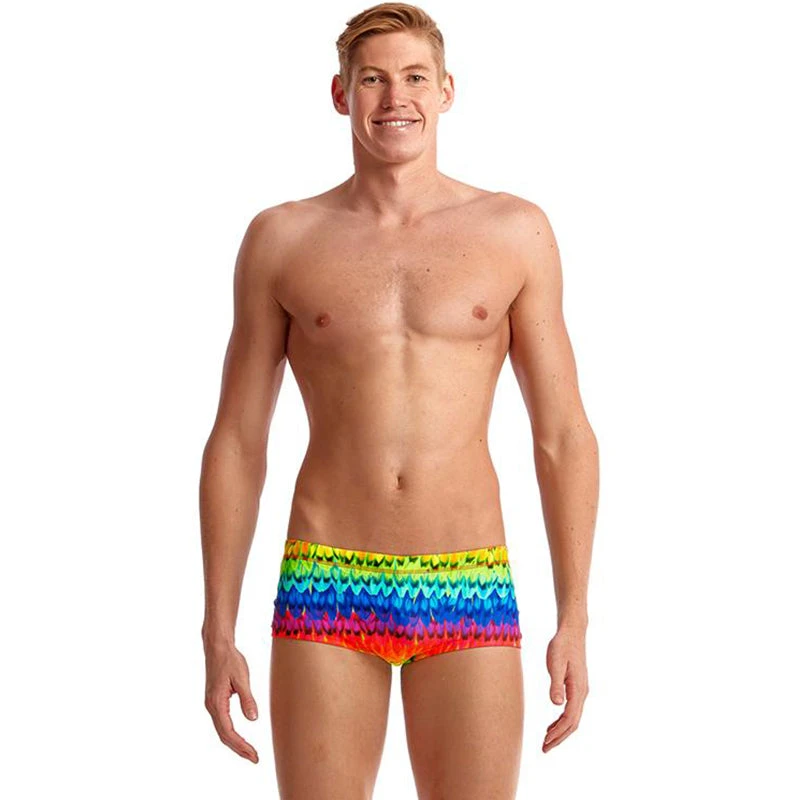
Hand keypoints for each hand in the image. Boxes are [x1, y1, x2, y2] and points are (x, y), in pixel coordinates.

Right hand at [204, 641, 259, 762]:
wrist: (217, 647)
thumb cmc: (230, 660)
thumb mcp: (242, 678)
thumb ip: (247, 699)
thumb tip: (253, 719)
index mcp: (216, 703)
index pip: (229, 732)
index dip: (241, 746)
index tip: (254, 755)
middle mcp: (211, 707)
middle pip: (224, 735)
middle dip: (239, 749)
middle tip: (255, 758)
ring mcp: (211, 704)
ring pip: (222, 730)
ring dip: (235, 743)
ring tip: (249, 752)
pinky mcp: (214, 701)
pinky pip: (222, 723)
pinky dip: (231, 733)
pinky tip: (239, 738)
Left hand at [542, 625, 588, 752]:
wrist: (572, 633)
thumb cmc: (562, 646)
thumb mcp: (555, 663)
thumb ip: (556, 684)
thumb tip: (556, 704)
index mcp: (578, 689)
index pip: (569, 718)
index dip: (558, 732)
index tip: (545, 741)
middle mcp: (582, 693)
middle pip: (573, 723)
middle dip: (559, 738)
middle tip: (544, 749)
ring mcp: (581, 691)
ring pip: (573, 719)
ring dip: (561, 732)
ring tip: (546, 741)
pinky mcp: (576, 688)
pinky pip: (571, 711)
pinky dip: (562, 722)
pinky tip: (552, 725)